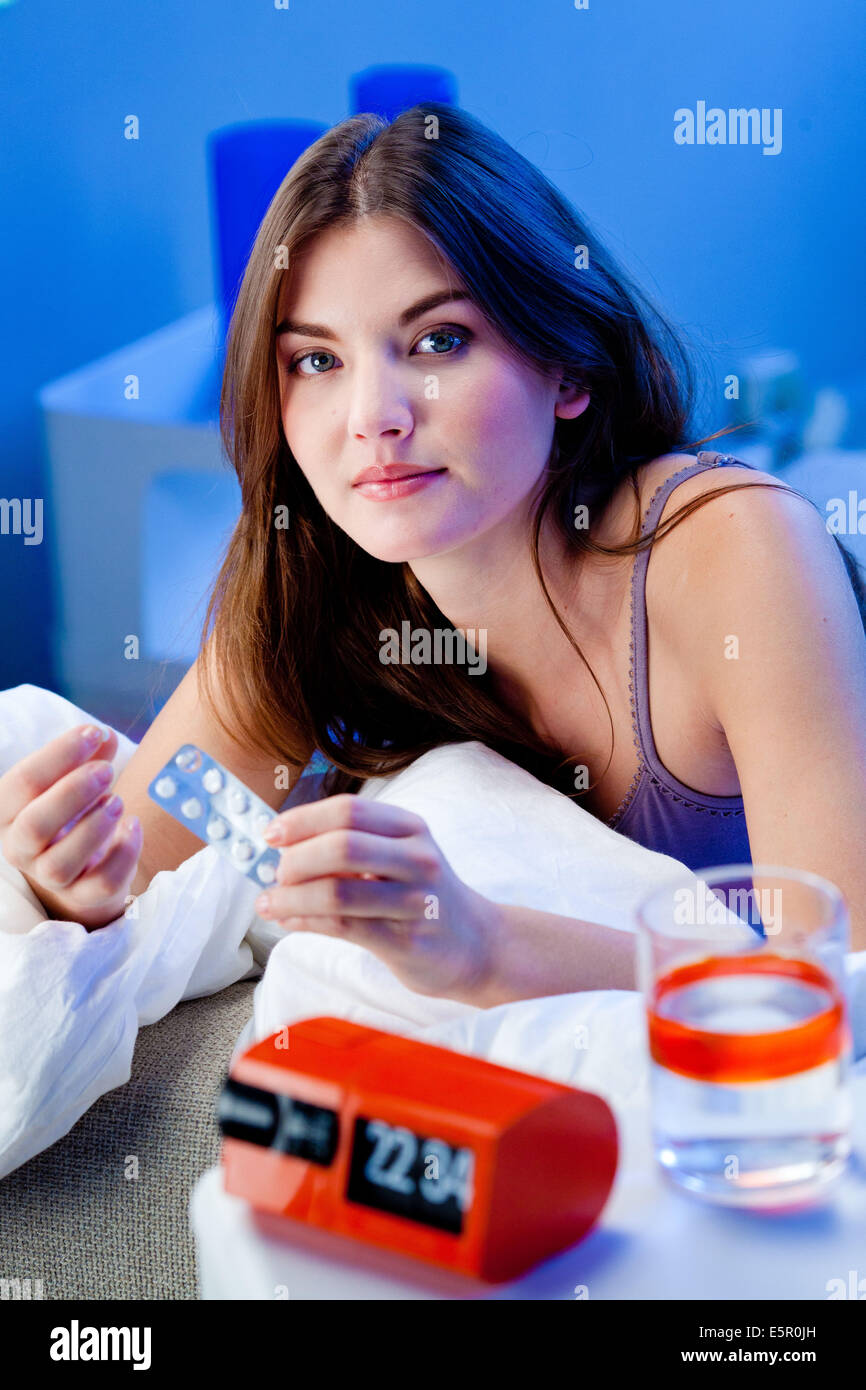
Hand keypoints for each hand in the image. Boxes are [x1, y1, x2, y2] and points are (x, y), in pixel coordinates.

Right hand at [0, 722, 142, 928]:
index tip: (93, 732)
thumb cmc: (72, 813)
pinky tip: (134, 826)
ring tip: (118, 801)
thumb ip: (88, 756)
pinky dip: (124, 853)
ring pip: (61, 862)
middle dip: (73, 792)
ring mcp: (49, 877)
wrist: (83, 869)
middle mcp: (20, 847)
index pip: (21, 782)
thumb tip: (104, 735)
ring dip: (94, 827)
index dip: (59, 753)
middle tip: (107, 771)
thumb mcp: (74, 781)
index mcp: (8, 811)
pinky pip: (101, 883)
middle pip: (34, 825)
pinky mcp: (83, 895)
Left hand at [254, 793, 497, 1001]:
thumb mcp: (400, 856)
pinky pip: (343, 927)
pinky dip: (305, 922)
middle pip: (342, 846)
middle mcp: (417, 858)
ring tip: (269, 903)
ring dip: (291, 898)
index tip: (271, 834)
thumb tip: (284, 847)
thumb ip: (353, 846)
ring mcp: (415, 901)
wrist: (477, 944)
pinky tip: (289, 921)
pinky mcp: (406, 940)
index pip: (348, 810)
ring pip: (337, 892)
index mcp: (411, 828)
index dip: (303, 820)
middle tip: (276, 874)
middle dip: (295, 860)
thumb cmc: (424, 896)